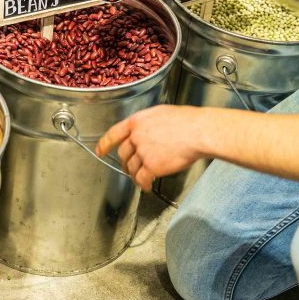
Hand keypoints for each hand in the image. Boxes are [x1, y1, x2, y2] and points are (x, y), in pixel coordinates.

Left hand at [95, 105, 212, 190]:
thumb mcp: (161, 113)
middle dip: (125, 163)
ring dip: (134, 175)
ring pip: (132, 168)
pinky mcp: (152, 166)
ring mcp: (143, 152)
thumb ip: (149, 123)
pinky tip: (147, 186)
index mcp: (136, 122)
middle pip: (123, 153)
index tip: (100, 151)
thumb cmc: (187, 121)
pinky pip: (142, 178)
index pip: (114, 134)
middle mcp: (136, 136)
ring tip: (140, 179)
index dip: (105, 144)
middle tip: (129, 168)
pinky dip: (143, 184)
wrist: (198, 132)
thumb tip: (148, 130)